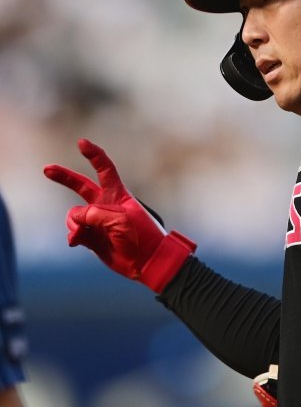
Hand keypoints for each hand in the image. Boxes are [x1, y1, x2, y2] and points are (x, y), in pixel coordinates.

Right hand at [44, 139, 195, 292]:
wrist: (146, 263)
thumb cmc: (141, 237)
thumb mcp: (120, 220)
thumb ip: (95, 214)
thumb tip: (76, 219)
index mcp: (117, 195)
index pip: (105, 169)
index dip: (94, 155)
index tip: (81, 142)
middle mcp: (105, 205)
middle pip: (81, 185)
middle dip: (64, 177)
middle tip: (46, 169)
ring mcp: (97, 221)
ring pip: (74, 215)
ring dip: (74, 223)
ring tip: (81, 234)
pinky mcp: (91, 237)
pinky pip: (74, 232)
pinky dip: (73, 236)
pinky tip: (75, 241)